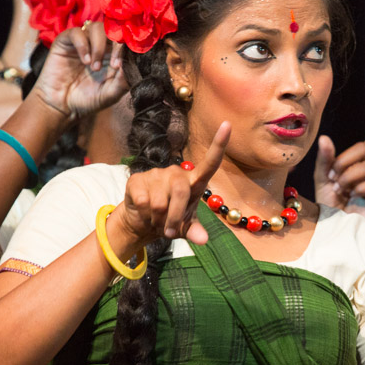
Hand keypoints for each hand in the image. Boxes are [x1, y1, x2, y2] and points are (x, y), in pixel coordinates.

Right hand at [31, 22, 127, 118]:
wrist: (61, 106)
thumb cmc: (87, 100)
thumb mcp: (110, 94)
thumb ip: (123, 81)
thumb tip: (132, 64)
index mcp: (112, 55)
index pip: (125, 41)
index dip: (128, 48)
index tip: (121, 65)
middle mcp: (99, 45)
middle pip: (113, 30)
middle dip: (116, 46)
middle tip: (113, 66)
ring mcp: (83, 42)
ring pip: (97, 28)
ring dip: (99, 47)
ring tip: (93, 67)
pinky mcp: (66, 41)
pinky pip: (77, 32)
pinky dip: (83, 45)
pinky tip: (85, 61)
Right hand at [113, 122, 230, 248]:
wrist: (141, 222)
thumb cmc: (169, 220)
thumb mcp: (185, 229)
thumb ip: (195, 232)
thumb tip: (203, 240)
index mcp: (193, 182)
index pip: (210, 163)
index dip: (219, 145)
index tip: (227, 125)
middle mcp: (177, 174)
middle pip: (180, 192)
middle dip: (175, 218)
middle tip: (169, 232)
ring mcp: (156, 174)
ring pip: (160, 202)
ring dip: (158, 219)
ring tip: (156, 219)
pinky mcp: (137, 179)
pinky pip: (143, 202)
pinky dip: (144, 214)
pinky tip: (143, 211)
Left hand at [313, 98, 364, 223]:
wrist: (335, 229)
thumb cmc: (330, 205)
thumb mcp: (323, 178)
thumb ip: (325, 159)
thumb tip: (325, 137)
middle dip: (344, 162)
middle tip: (335, 179)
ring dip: (349, 177)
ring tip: (342, 190)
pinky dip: (360, 188)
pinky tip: (355, 197)